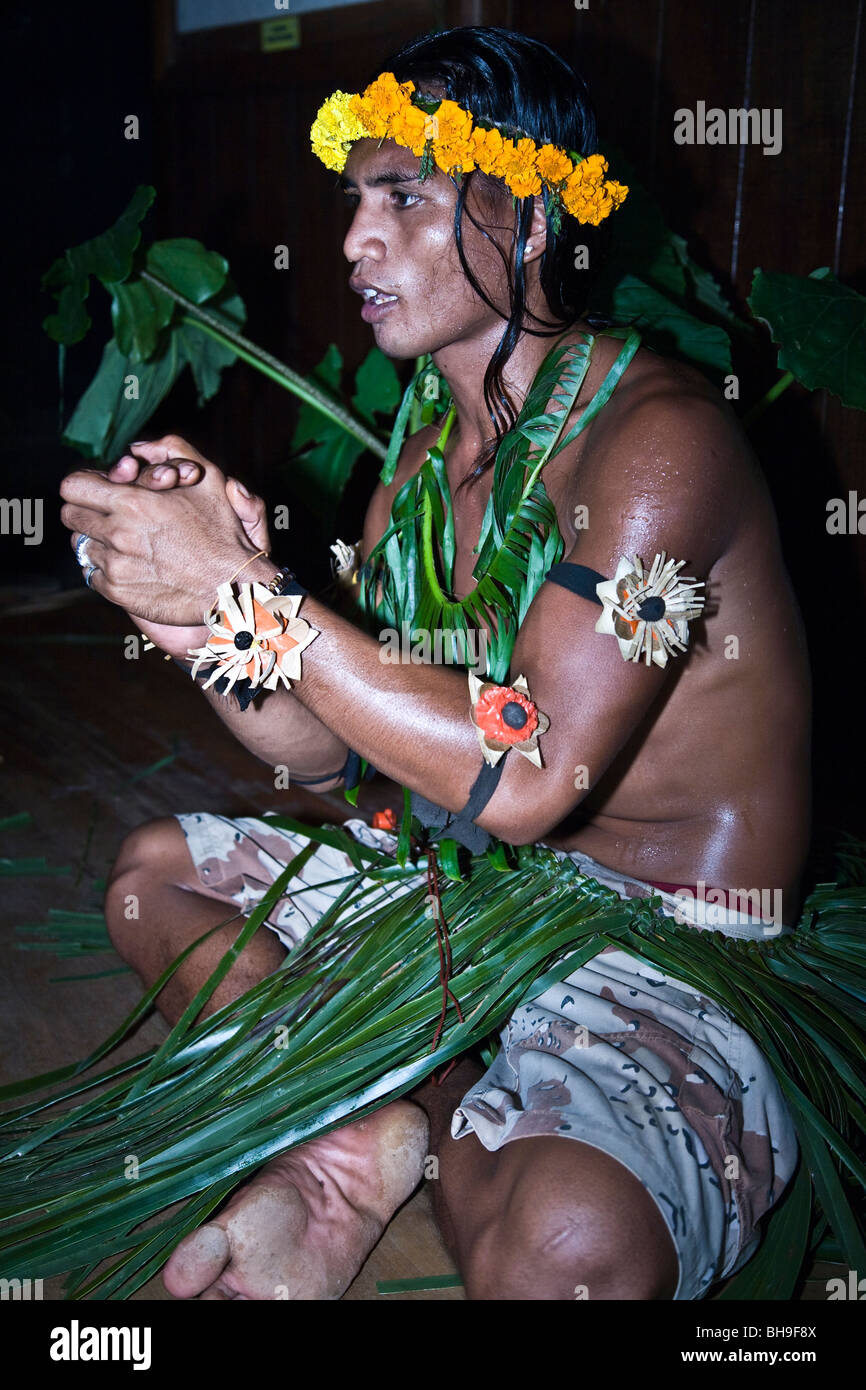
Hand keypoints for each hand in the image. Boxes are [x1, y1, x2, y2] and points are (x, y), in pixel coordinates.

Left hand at [61, 435, 275, 625]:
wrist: (231, 588)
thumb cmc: (221, 532)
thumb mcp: (207, 478)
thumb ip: (171, 448)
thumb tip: (135, 449)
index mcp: (133, 502)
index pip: (72, 487)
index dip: (84, 485)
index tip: (99, 491)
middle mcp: (117, 534)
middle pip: (70, 516)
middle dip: (86, 511)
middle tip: (107, 515)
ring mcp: (115, 565)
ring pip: (80, 545)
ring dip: (97, 540)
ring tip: (123, 541)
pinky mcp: (117, 591)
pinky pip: (91, 574)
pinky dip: (105, 568)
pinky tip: (129, 565)